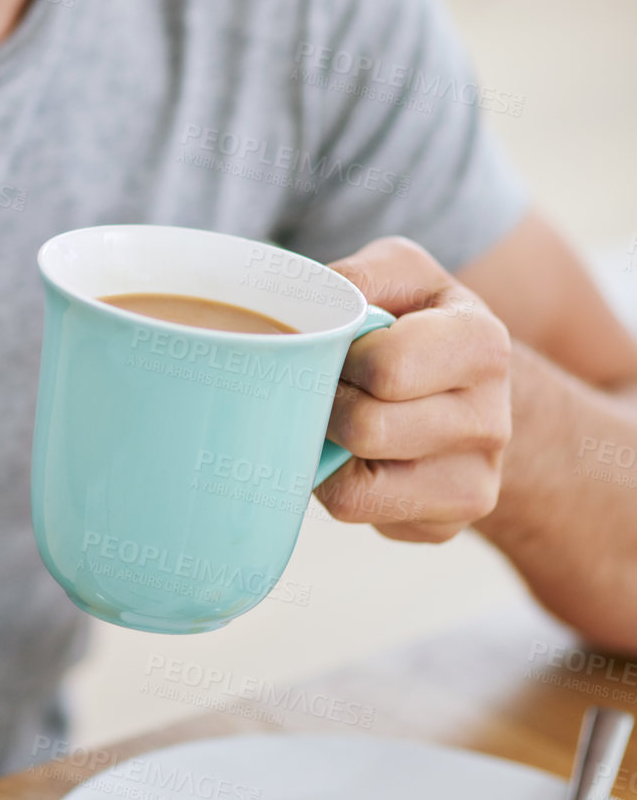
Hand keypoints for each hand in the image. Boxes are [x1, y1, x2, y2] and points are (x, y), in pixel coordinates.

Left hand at [315, 237, 512, 542]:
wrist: (470, 390)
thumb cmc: (417, 321)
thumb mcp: (401, 273)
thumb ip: (359, 275)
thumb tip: (307, 308)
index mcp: (483, 345)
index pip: (386, 368)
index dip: (341, 357)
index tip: (341, 348)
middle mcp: (491, 421)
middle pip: (366, 429)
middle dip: (327, 404)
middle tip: (328, 385)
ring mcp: (475, 484)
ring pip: (354, 488)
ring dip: (326, 448)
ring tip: (338, 417)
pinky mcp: (445, 526)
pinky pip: (357, 512)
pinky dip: (336, 483)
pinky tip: (353, 453)